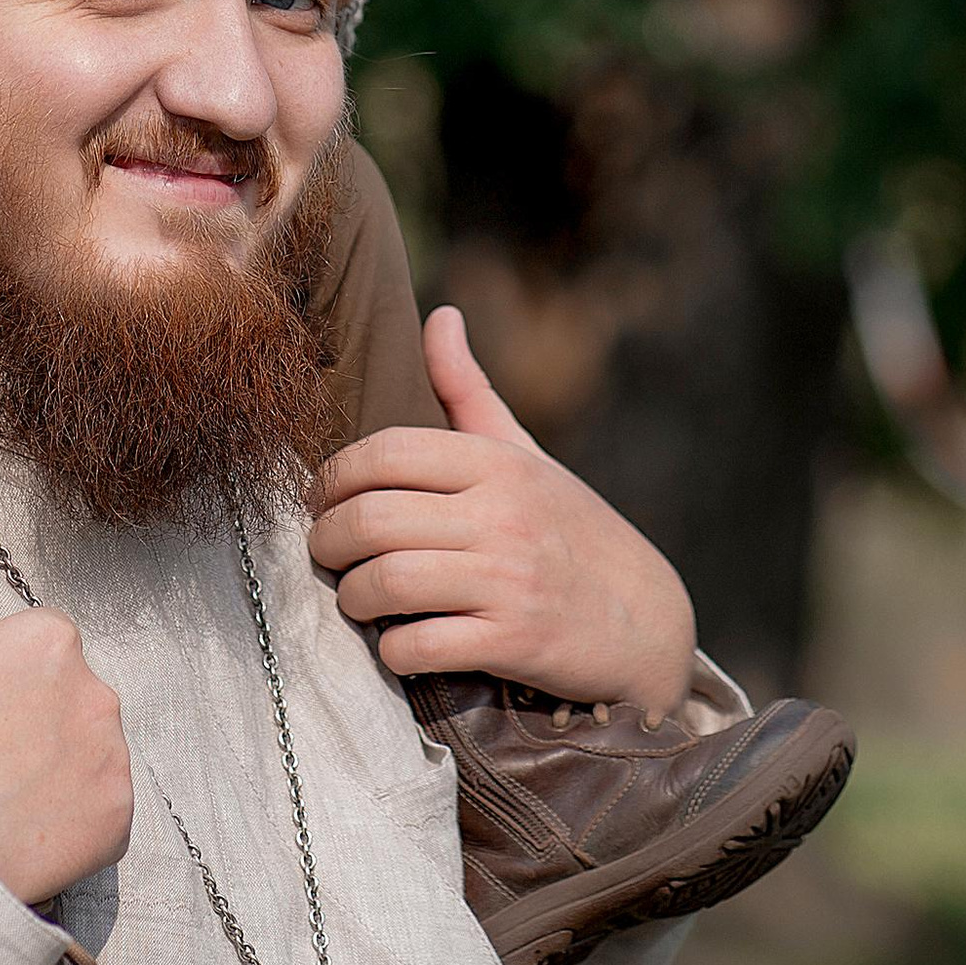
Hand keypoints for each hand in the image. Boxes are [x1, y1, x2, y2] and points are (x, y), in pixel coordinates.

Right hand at [0, 498, 133, 903]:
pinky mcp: (117, 820)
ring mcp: (110, 758)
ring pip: (84, 750)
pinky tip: (18, 830)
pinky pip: (98, 809)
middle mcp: (95, 688)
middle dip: (28, 720)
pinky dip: (68, 819)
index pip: (33, 648)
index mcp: (49, 638)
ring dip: (51, 767)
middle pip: (65, 697)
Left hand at [307, 308, 699, 713]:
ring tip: (352, 595)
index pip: (385, 452)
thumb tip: (440, 314)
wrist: (647, 619)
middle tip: (323, 550)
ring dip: (351, 596)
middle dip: (326, 539)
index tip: (318, 497)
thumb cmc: (569, 528)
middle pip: (371, 519)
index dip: (332, 475)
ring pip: (386, 583)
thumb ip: (467, 389)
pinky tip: (395, 642)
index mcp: (496, 463)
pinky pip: (419, 646)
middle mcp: (501, 515)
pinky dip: (392, 650)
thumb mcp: (522, 452)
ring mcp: (508, 580)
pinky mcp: (514, 642)